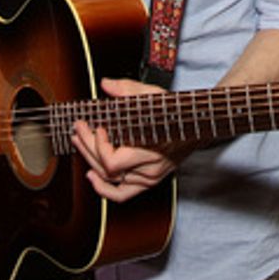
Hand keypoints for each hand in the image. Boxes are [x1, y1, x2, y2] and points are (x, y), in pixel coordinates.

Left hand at [71, 77, 186, 201]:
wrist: (198, 126)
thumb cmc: (178, 111)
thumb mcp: (155, 95)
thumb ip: (129, 89)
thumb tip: (106, 85)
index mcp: (154, 149)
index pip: (113, 161)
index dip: (99, 146)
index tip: (97, 126)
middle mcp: (151, 168)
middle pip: (107, 169)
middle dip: (87, 146)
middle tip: (79, 128)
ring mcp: (149, 177)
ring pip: (110, 180)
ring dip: (90, 161)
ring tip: (80, 143)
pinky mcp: (148, 181)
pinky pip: (122, 194)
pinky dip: (103, 188)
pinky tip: (91, 174)